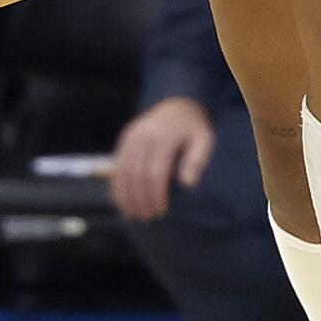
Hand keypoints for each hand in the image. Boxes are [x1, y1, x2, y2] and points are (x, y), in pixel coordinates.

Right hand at [109, 97, 214, 221]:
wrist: (177, 103)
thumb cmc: (193, 127)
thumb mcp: (204, 139)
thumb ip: (197, 160)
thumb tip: (188, 185)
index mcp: (163, 138)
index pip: (155, 173)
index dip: (156, 195)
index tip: (161, 211)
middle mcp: (142, 136)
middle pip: (136, 175)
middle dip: (140, 199)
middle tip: (147, 218)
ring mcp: (130, 137)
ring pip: (122, 172)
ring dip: (125, 196)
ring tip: (132, 214)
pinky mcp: (124, 139)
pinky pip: (116, 165)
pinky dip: (116, 185)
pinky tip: (120, 201)